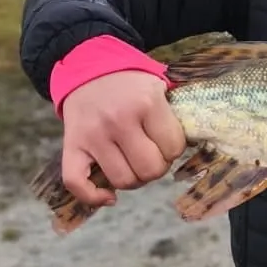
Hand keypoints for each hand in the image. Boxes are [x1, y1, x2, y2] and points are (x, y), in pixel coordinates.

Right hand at [61, 71, 186, 208]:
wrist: (88, 69)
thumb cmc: (130, 83)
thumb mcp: (158, 85)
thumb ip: (175, 113)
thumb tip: (194, 144)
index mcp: (147, 102)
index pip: (174, 148)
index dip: (174, 150)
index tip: (166, 142)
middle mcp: (119, 119)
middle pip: (150, 170)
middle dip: (156, 168)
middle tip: (151, 156)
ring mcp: (93, 134)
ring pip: (122, 181)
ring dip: (132, 180)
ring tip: (132, 166)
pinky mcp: (71, 144)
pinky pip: (77, 182)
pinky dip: (93, 197)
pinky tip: (108, 196)